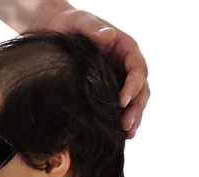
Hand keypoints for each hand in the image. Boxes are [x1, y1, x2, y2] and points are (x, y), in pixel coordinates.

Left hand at [42, 6, 149, 138]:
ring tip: (128, 134)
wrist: (57, 30)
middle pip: (141, 89)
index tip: (122, 102)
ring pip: (135, 101)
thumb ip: (93, 28)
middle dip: (136, 108)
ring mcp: (119, 79)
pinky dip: (121, 119)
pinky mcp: (109, 90)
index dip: (133, 86)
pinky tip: (119, 134)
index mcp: (126, 48)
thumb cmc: (71, 23)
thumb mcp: (81, 21)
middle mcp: (126, 65)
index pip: (138, 70)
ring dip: (134, 118)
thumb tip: (109, 36)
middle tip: (126, 126)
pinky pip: (120, 106)